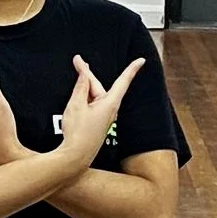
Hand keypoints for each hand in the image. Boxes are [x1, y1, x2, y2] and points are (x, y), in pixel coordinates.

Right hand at [55, 53, 144, 169]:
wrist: (75, 157)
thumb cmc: (77, 132)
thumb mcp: (75, 104)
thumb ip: (81, 86)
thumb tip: (84, 74)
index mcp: (109, 103)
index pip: (123, 81)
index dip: (132, 69)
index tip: (141, 60)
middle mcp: (110, 109)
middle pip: (99, 87)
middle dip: (87, 75)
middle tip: (76, 61)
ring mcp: (104, 117)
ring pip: (94, 95)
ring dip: (85, 86)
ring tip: (75, 74)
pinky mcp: (98, 122)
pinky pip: (93, 105)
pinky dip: (85, 97)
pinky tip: (77, 96)